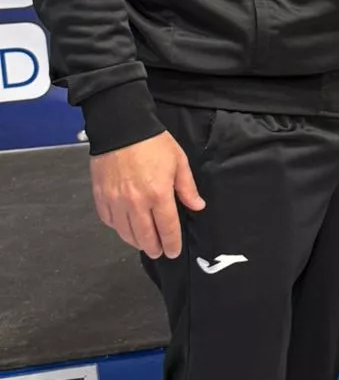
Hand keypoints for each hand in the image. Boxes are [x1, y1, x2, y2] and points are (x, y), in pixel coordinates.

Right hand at [90, 131, 204, 259]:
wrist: (120, 127)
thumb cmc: (153, 143)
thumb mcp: (178, 161)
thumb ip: (187, 188)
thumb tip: (197, 207)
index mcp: (158, 194)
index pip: (168, 228)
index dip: (172, 244)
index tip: (173, 252)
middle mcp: (136, 203)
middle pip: (145, 236)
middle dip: (154, 248)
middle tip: (158, 252)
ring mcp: (115, 201)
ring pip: (125, 232)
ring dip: (136, 241)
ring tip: (143, 243)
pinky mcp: (100, 197)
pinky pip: (109, 221)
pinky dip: (118, 228)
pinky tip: (124, 227)